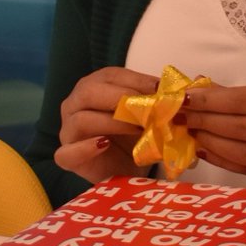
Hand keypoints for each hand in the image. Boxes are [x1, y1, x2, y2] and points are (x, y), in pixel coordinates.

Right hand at [55, 66, 158, 184]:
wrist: (127, 169)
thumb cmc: (135, 136)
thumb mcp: (148, 115)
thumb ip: (156, 102)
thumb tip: (178, 92)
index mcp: (93, 87)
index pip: (109, 75)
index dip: (135, 80)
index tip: (161, 89)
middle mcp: (74, 105)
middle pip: (89, 92)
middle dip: (121, 98)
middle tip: (149, 108)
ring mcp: (67, 131)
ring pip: (81, 120)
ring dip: (113, 122)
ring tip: (139, 129)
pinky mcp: (67, 158)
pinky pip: (67, 152)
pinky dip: (86, 148)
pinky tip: (105, 145)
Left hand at [181, 82, 245, 190]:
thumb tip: (205, 90)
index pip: (243, 100)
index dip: (211, 100)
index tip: (187, 97)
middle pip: (238, 126)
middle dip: (204, 120)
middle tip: (180, 116)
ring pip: (239, 150)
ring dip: (209, 141)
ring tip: (190, 132)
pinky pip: (245, 169)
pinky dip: (222, 159)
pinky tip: (205, 150)